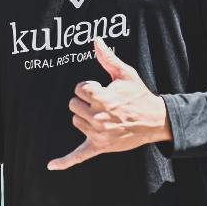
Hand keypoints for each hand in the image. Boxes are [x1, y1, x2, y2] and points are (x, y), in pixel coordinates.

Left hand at [47, 38, 170, 170]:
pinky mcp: (100, 146)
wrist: (156, 120)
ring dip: (85, 117)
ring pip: (75, 121)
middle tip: (104, 104)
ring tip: (105, 116)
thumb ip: (107, 58)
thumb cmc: (139, 95)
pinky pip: (79, 155)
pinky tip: (50, 165)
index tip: (102, 89)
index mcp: (103, 98)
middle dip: (85, 102)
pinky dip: (65, 161)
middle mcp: (99, 117)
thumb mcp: (125, 74)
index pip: (79, 89)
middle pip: (73, 105)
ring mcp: (99, 134)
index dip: (89, 87)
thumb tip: (95, 40)